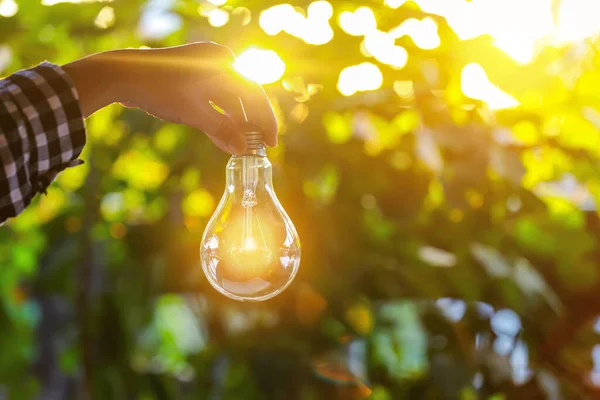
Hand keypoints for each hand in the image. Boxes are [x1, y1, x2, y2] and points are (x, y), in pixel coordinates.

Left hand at [63, 42, 277, 153]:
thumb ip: (223, 130)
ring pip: (229, 99)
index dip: (265, 121)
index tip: (270, 143)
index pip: (255, 95)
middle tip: (258, 147)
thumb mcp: (195, 114)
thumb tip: (243, 149)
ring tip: (241, 147)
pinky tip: (224, 137)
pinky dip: (220, 117)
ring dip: (235, 123)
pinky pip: (215, 98)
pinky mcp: (193, 76)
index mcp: (224, 63)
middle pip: (244, 97)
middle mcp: (219, 62)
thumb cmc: (160, 89)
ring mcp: (205, 68)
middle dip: (251, 124)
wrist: (121, 75)